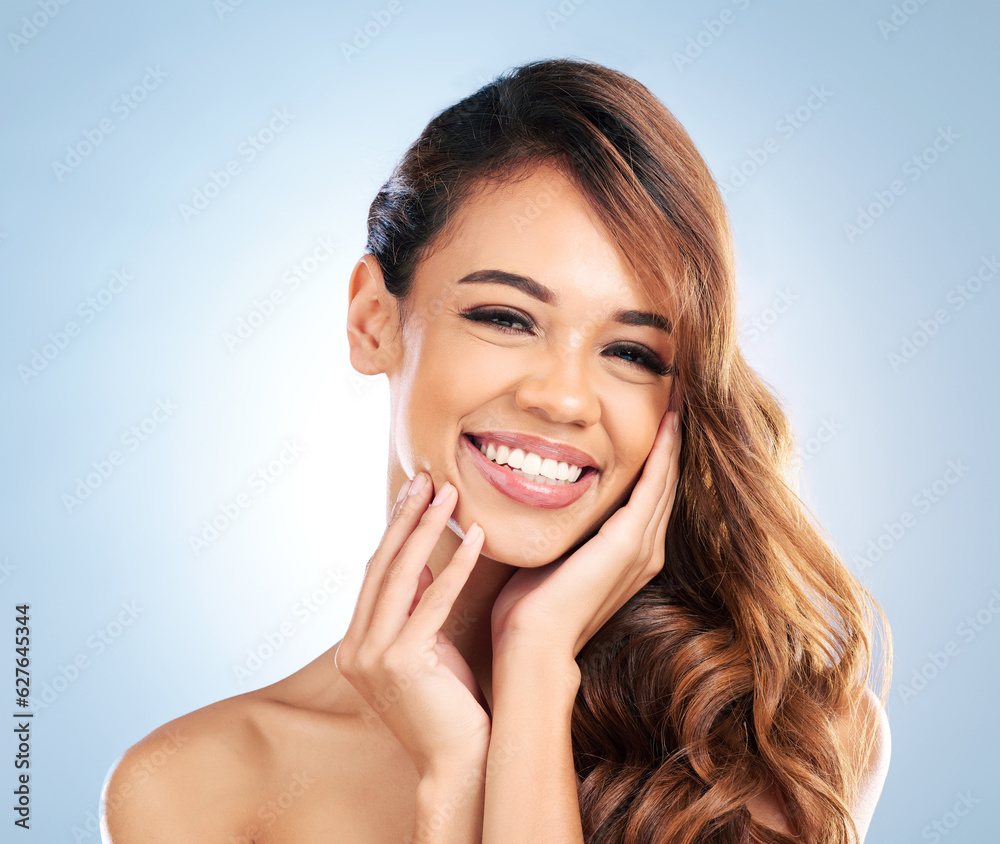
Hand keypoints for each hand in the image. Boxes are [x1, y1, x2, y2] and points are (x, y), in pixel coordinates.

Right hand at [335, 475, 490, 777]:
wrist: (458, 762)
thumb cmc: (449, 706)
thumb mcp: (427, 647)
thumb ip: (416, 608)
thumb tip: (423, 562)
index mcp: (354, 645)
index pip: (376, 574)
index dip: (395, 530)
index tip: (414, 493)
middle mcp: (354, 649)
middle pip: (382, 567)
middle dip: (405, 518)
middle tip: (427, 478)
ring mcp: (372, 657)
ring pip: (401, 577)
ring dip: (427, 530)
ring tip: (449, 494)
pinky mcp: (401, 662)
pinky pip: (432, 602)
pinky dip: (455, 566)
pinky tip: (473, 538)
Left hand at [490, 408, 681, 661]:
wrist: (532, 644)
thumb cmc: (530, 607)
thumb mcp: (552, 556)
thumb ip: (562, 530)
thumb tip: (540, 497)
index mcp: (628, 554)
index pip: (649, 493)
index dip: (657, 454)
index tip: (658, 416)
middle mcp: (645, 550)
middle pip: (666, 481)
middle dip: (672, 438)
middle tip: (679, 395)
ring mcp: (641, 547)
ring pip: (665, 478)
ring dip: (673, 437)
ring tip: (678, 399)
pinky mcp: (630, 543)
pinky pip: (653, 485)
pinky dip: (663, 452)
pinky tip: (668, 422)